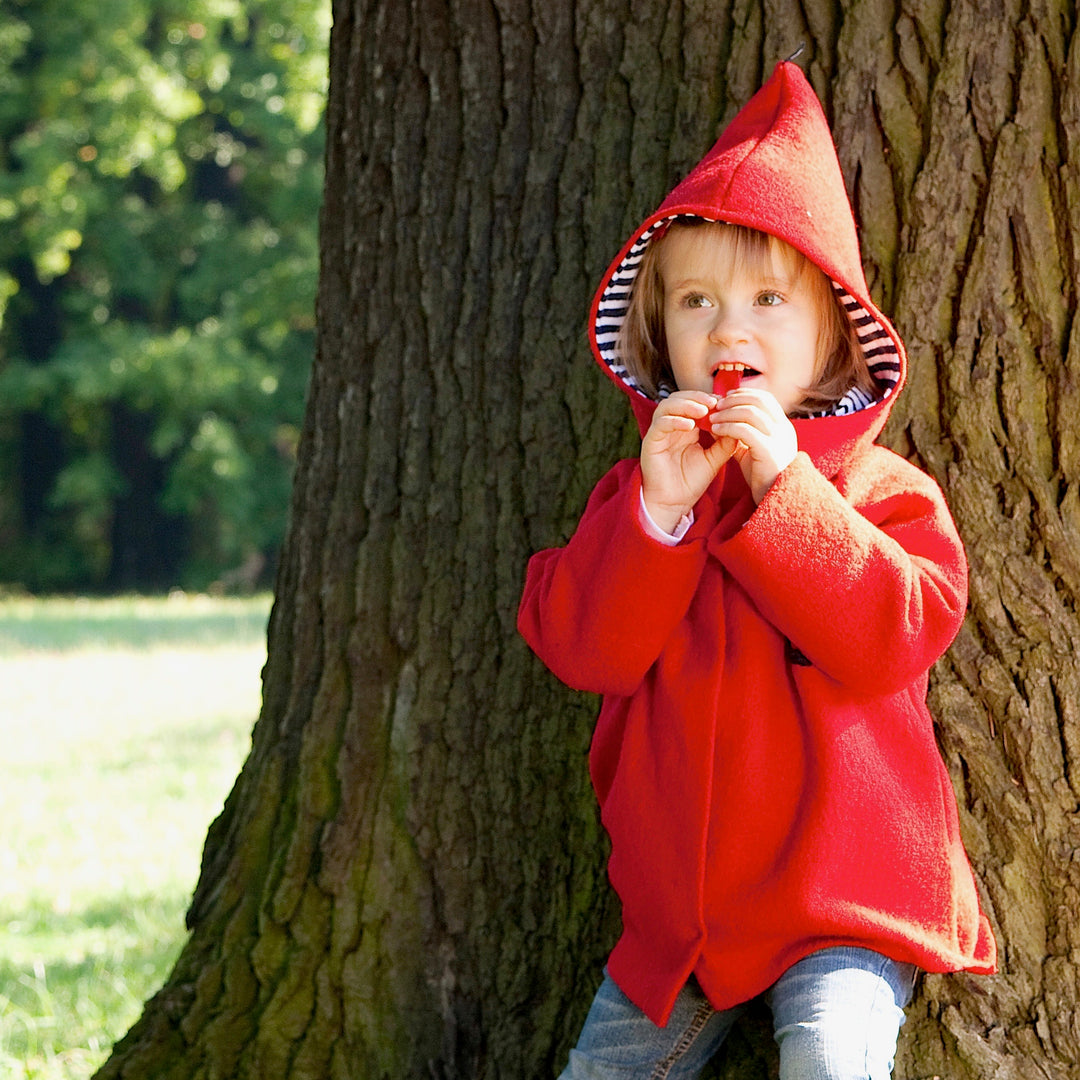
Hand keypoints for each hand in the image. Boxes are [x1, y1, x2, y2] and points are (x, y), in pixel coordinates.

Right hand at [641, 391, 737, 532]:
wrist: (674, 503)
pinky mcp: (650, 442)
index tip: (725, 403)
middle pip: (679, 398)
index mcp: (685, 428)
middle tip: (714, 402)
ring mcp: (659, 433)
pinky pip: (660, 424)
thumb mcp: (714, 459)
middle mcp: (671, 426)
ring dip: (685, 404)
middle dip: (697, 397)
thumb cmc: (691, 481)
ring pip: (667, 406)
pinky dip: (675, 421)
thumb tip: (740, 426)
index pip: (693, 402)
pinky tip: (690, 426)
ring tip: (703, 411)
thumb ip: (725, 443)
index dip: (708, 399)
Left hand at [706, 388, 797, 502]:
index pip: (765, 398)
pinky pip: (745, 431)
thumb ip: (740, 435)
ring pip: (751, 412)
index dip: (744, 394)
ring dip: (728, 413)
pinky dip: (728, 427)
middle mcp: (784, 429)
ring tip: (712, 419)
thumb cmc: (762, 476)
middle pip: (758, 401)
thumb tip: (719, 421)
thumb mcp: (752, 451)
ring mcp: (778, 440)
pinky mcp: (769, 452)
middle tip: (715, 406)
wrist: (775, 500)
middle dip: (734, 400)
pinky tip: (715, 431)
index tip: (725, 397)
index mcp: (783, 427)